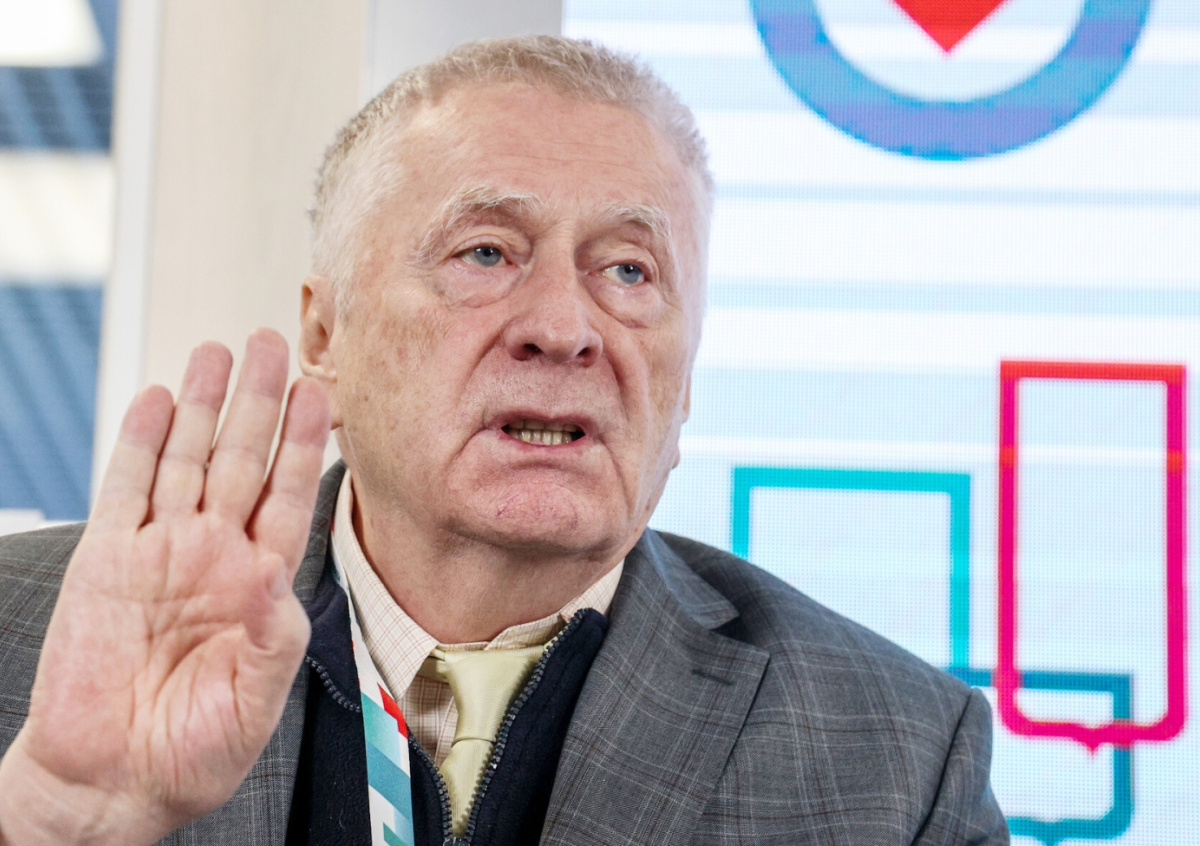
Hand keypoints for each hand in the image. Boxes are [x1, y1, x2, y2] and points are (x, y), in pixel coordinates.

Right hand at [0, 329, 329, 845]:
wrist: (113, 780)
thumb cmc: (194, 750)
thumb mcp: (256, 699)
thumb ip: (275, 637)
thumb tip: (279, 581)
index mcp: (259, 583)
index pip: (288, 494)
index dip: (303, 443)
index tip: (320, 393)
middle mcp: (213, 556)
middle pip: (241, 460)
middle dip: (257, 402)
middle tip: (271, 342)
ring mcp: (159, 553)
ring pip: (186, 461)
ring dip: (201, 406)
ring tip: (217, 352)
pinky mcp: (105, 561)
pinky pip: (125, 489)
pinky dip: (139, 444)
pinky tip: (157, 401)